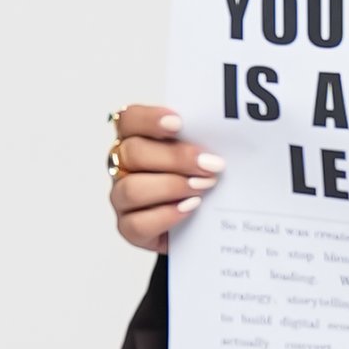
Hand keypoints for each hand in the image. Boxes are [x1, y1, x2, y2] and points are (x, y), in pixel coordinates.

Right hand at [107, 103, 221, 251]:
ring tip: (203, 187)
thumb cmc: (200, 180)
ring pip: (132, 189)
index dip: (150, 119)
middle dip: (175, 157)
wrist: (203, 224)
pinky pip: (137, 223)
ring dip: (172, 187)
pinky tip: (190, 208)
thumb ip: (202, 142)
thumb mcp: (202, 155)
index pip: (130, 120)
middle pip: (133, 153)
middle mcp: (122, 166)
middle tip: (210, 164)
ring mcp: (122, 198)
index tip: (179, 123)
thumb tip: (226, 136)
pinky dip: (166, 215)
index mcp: (136, 139)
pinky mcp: (129, 228)